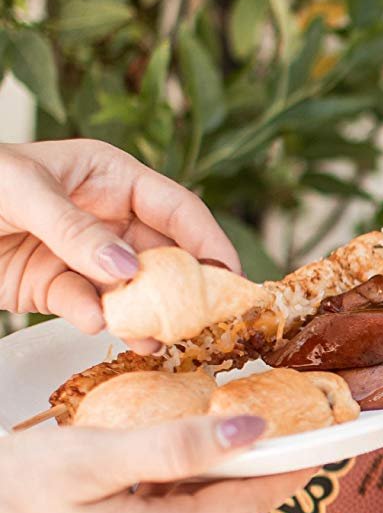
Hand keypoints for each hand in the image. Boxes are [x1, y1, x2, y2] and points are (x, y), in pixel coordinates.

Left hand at [0, 140, 237, 333]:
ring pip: (129, 289)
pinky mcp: (52, 287)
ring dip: (144, 313)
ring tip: (157, 338)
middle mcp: (103, 215)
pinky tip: (99, 326)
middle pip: (161, 254)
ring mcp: (79, 254)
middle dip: (183, 288)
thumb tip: (128, 270)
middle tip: (204, 321)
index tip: (230, 278)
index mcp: (108, 175)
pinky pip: (87, 306)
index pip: (175, 208)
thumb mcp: (22, 191)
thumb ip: (75, 229)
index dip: (208, 240)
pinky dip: (96, 319)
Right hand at [0, 410, 310, 512]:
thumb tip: (252, 432)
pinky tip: (106, 496)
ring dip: (169, 496)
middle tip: (223, 430)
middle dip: (217, 476)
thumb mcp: (92, 454)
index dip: (285, 472)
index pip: (245, 505)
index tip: (321, 450)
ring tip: (138, 460)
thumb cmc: (6, 489)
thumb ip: (175, 446)